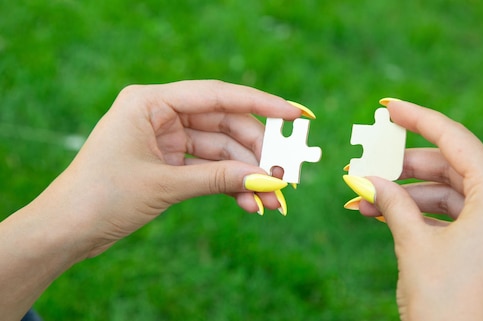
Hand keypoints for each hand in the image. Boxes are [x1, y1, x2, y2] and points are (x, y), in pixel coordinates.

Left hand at [0, 80, 312, 318]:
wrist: (66, 231)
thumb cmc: (102, 197)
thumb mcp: (166, 185)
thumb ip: (219, 178)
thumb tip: (268, 180)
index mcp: (150, 101)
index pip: (217, 95)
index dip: (261, 104)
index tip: (295, 115)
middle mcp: (160, 114)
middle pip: (224, 126)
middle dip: (256, 153)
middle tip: (284, 175)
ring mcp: (165, 138)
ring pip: (220, 151)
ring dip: (246, 175)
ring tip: (273, 200)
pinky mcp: (167, 162)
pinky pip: (208, 169)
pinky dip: (228, 185)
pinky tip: (250, 204)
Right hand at [343, 99, 482, 319]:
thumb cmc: (442, 304)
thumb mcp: (412, 244)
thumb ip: (391, 200)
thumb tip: (365, 177)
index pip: (456, 141)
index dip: (419, 120)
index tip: (388, 108)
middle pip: (452, 167)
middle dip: (405, 167)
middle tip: (367, 162)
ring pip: (450, 194)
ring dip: (407, 195)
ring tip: (364, 198)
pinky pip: (455, 217)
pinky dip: (421, 215)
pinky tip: (383, 214)